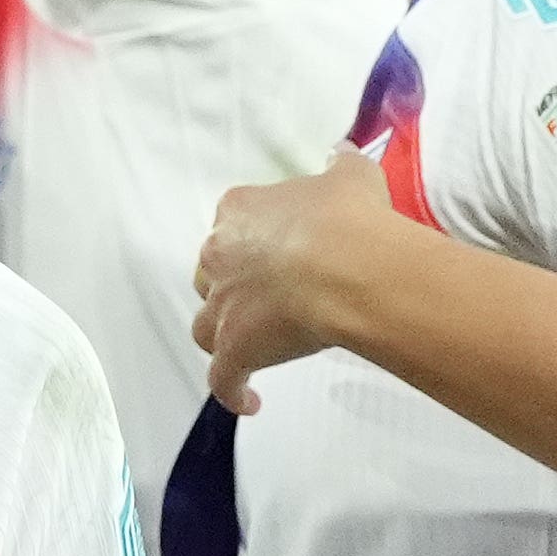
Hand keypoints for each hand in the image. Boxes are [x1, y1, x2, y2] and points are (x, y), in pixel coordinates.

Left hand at [191, 152, 403, 410]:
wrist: (348, 268)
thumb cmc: (348, 219)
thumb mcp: (351, 177)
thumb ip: (341, 165)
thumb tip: (340, 153)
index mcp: (240, 211)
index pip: (234, 220)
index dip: (256, 236)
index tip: (281, 245)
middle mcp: (219, 257)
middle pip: (212, 273)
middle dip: (234, 283)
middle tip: (270, 295)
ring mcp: (222, 305)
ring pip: (205, 324)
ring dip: (224, 332)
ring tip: (252, 344)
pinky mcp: (233, 349)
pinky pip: (222, 379)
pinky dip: (232, 391)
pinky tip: (249, 402)